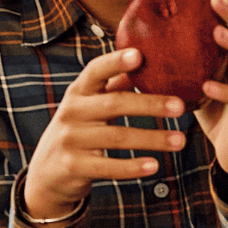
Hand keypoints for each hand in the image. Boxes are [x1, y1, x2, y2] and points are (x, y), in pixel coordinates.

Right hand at [23, 48, 186, 220]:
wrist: (47, 173)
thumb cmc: (79, 132)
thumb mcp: (89, 107)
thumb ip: (113, 89)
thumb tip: (145, 62)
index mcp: (78, 92)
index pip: (96, 71)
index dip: (116, 62)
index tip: (139, 55)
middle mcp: (71, 112)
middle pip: (115, 104)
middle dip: (150, 104)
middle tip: (181, 106)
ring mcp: (70, 139)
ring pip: (117, 137)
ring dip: (152, 139)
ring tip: (180, 141)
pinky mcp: (73, 166)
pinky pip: (108, 167)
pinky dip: (132, 167)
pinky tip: (155, 166)